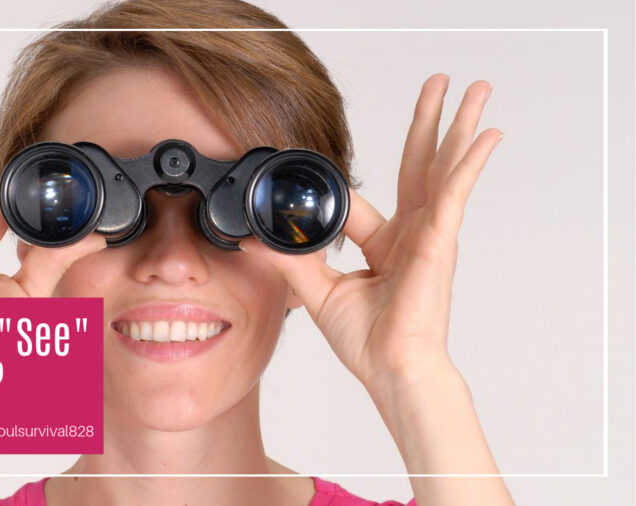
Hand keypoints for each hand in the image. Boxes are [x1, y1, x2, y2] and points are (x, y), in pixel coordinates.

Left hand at [240, 74, 502, 396]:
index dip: (338, 190)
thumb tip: (256, 236)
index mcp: (385, 244)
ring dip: (459, 126)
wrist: (390, 369)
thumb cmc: (368, 340)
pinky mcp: (439, 241)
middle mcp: (412, 233)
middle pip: (420, 165)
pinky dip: (469, 163)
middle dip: (429, 123)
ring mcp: (429, 234)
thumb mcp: (318, 291)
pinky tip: (485, 135)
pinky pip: (454, 194)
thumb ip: (290, 259)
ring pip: (444, 167)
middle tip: (439, 84)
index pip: (361, 203)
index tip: (313, 172)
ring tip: (476, 89)